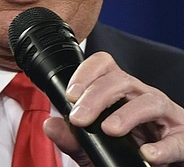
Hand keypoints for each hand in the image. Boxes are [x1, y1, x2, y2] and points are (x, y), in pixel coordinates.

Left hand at [43, 51, 183, 165]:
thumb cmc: (125, 152)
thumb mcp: (94, 146)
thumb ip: (72, 138)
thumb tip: (50, 125)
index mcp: (119, 93)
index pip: (104, 66)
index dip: (85, 73)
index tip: (70, 95)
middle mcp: (141, 96)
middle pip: (120, 81)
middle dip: (96, 97)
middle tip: (79, 119)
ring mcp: (165, 115)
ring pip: (149, 101)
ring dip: (127, 114)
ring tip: (110, 130)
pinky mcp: (183, 137)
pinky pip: (177, 138)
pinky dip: (163, 146)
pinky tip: (148, 153)